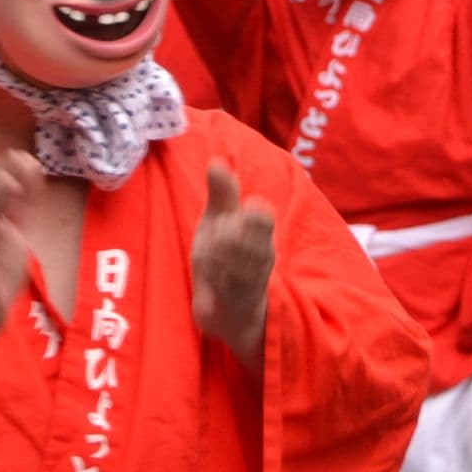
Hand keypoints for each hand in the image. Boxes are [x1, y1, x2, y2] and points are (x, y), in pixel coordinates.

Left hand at [192, 162, 274, 363]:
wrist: (228, 310)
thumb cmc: (225, 256)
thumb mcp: (221, 222)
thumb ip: (222, 195)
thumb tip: (216, 161)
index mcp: (257, 237)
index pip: (263, 226)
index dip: (257, 219)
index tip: (253, 204)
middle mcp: (258, 262)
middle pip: (255, 250)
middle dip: (242, 239)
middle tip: (228, 228)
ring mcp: (247, 288)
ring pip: (243, 275)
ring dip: (230, 262)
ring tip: (215, 248)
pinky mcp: (232, 310)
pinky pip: (229, 301)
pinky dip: (219, 291)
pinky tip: (207, 281)